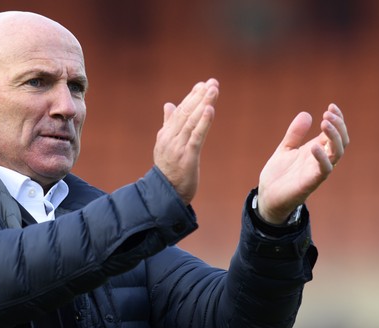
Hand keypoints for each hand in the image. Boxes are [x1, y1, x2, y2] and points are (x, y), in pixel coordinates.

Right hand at [154, 79, 219, 203]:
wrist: (166, 194)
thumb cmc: (169, 170)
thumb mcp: (166, 145)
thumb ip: (168, 124)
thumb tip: (169, 104)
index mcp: (165, 134)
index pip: (180, 111)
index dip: (192, 97)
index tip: (203, 84)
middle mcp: (170, 138)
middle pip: (186, 113)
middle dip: (200, 96)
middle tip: (213, 83)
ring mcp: (178, 147)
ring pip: (192, 121)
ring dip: (203, 104)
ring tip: (213, 90)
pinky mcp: (187, 157)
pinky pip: (196, 136)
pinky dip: (203, 122)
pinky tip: (210, 109)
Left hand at [257, 103, 348, 223]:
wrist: (267, 196)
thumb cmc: (278, 174)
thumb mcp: (285, 149)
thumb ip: (295, 134)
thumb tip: (306, 114)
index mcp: (316, 150)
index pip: (335, 133)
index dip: (337, 119)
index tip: (331, 106)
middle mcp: (320, 159)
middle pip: (341, 141)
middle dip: (338, 125)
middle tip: (328, 113)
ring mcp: (317, 171)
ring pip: (337, 153)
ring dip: (334, 137)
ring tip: (325, 123)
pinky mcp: (311, 182)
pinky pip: (324, 170)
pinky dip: (322, 157)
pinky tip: (315, 145)